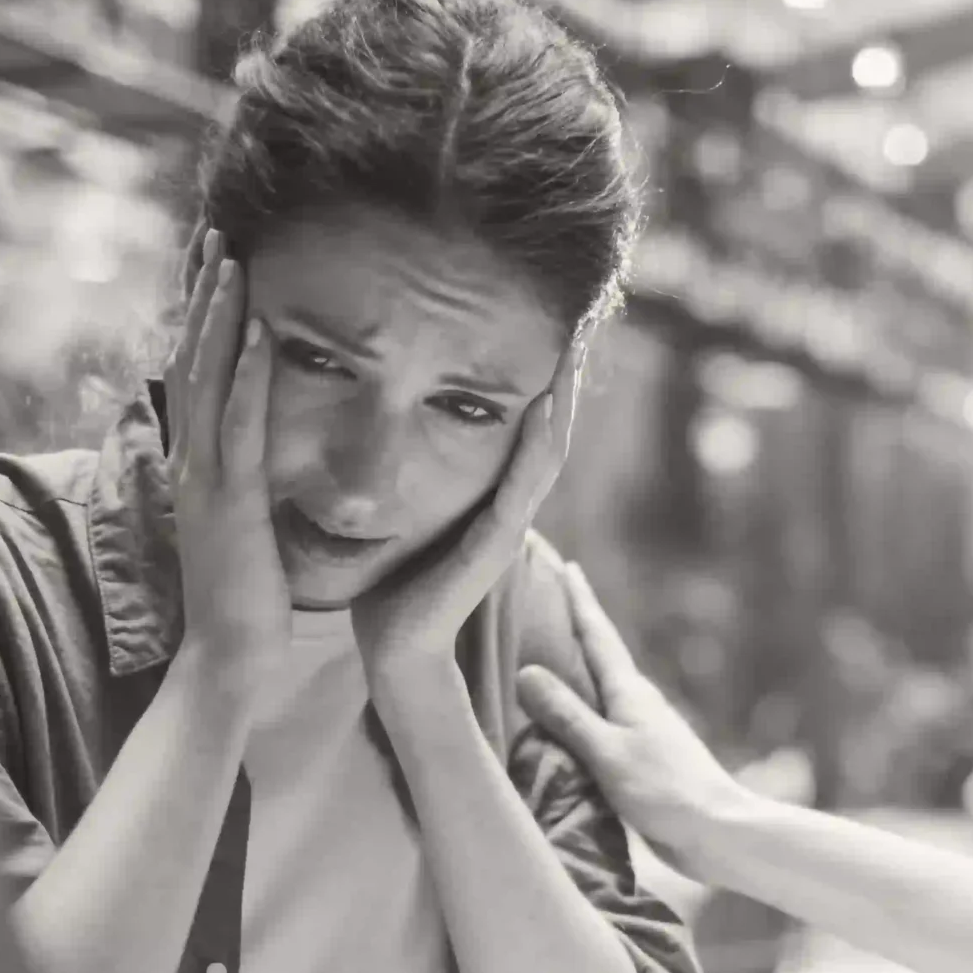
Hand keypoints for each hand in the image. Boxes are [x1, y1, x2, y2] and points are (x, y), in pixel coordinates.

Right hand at [166, 229, 286, 704]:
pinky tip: (257, 333)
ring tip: (231, 257)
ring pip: (207, 380)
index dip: (200, 316)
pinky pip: (240, 425)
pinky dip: (246, 375)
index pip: (194, 374)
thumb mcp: (240, 528)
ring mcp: (207, 479)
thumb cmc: (244, 602)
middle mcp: (193, 462)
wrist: (229, 661)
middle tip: (214, 232)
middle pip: (190, 358)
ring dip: (218, 316)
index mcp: (197, 466)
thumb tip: (248, 457)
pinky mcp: (232, 501)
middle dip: (202, 294)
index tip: (214, 264)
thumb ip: (240, 486)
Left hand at [355, 351, 576, 675]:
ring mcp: (509, 525)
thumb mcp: (408, 514)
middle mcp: (511, 507)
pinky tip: (544, 404)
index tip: (555, 327)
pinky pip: (523, 484)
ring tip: (575, 348)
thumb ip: (415, 479)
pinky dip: (537, 443)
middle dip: (568, 376)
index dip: (547, 380)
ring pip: (549, 450)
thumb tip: (388, 429)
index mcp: (493, 498)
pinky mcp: (495, 544)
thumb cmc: (396, 586)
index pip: (531, 429)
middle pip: (553, 430)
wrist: (397, 650)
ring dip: (563, 399)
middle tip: (583, 322)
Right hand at [513, 561, 749, 883]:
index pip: (598, 636)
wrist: (716, 832)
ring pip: (601, 690)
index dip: (580, 601)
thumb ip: (568, 715)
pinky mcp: (643, 759)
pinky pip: (602, 722)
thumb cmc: (664, 790)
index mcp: (630, 693)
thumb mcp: (607, 751)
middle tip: (551, 598)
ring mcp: (643, 731)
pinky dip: (582, 709)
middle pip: (601, 656)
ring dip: (577, 670)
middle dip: (576, 627)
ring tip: (550, 655)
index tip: (565, 564)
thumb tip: (526, 672)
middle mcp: (638, 704)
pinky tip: (571, 720)